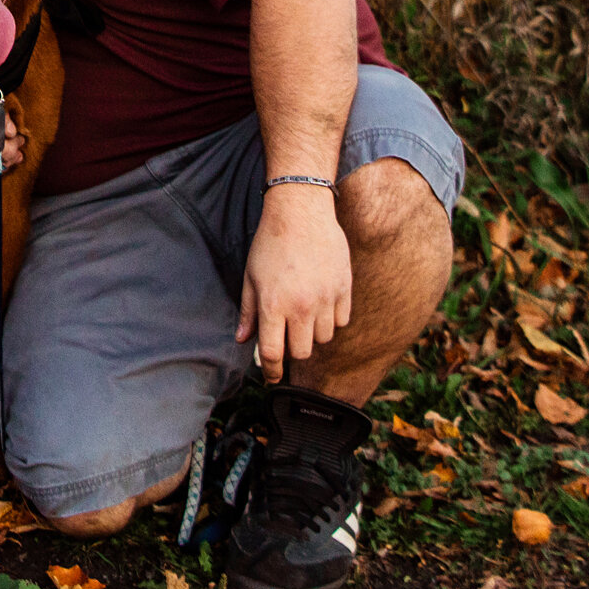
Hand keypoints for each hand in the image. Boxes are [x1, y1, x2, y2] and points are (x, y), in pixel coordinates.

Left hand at [238, 184, 352, 382]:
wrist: (301, 212)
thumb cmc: (270, 244)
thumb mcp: (250, 277)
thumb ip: (248, 312)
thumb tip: (243, 340)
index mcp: (273, 305)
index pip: (273, 353)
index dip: (271, 371)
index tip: (272, 376)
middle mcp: (301, 307)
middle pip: (302, 352)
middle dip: (292, 350)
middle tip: (287, 336)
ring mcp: (326, 299)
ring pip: (324, 338)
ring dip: (312, 334)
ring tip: (303, 313)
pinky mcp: (344, 289)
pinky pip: (342, 321)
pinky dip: (332, 319)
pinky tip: (321, 303)